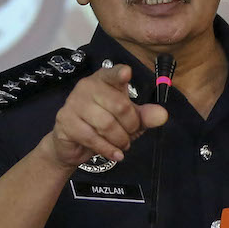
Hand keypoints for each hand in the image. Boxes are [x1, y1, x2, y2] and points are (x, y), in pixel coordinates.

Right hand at [43, 64, 167, 167]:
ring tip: (122, 144)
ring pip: (106, 124)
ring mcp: (74, 103)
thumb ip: (144, 116)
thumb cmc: (102, 125)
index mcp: (104, 79)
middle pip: (119, 105)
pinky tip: (116, 154)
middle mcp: (87, 87)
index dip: (119, 74)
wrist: (71, 144)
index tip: (127, 73)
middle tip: (130, 134)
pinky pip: (92, 138)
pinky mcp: (66, 121)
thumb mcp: (128, 119)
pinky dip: (108, 149)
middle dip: (131, 125)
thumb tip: (162, 115)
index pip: (112, 73)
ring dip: (120, 140)